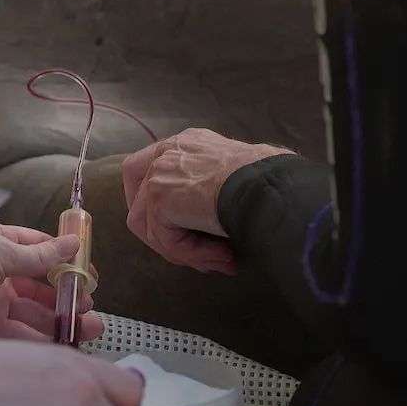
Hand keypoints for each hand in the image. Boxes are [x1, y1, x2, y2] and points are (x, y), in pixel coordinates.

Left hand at [0, 223, 103, 341]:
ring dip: (61, 320)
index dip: (64, 259)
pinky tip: (65, 342)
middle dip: (66, 295)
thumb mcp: (0, 251)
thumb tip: (74, 243)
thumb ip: (38, 255)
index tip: (88, 271)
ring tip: (91, 328)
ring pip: (32, 313)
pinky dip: (41, 341)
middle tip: (88, 304)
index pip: (37, 248)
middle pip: (38, 286)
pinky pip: (18, 336)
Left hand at [122, 128, 292, 273]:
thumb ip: (207, 190)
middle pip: (137, 202)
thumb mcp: (233, 176)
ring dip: (186, 251)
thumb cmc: (267, 183)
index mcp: (184, 144)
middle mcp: (167, 153)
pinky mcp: (159, 200)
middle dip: (162, 236)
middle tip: (196, 255)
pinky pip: (168, 241)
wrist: (269, 187)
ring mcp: (159, 175)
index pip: (142, 169)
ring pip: (152, 229)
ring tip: (219, 260)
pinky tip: (224, 257)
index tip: (168, 229)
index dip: (146, 203)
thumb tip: (206, 225)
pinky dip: (194, 255)